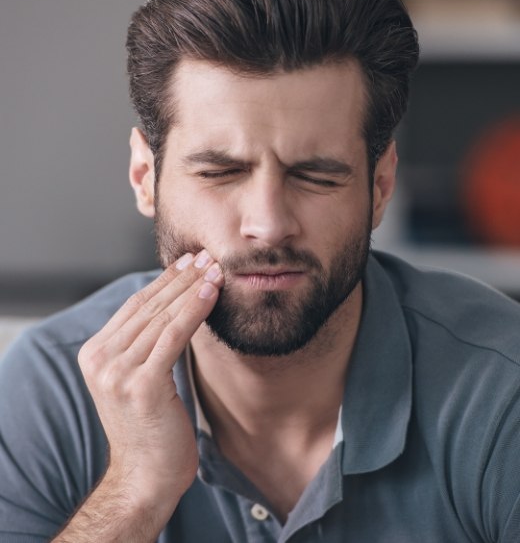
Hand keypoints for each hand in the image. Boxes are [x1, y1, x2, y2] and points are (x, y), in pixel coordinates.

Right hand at [77, 250, 222, 518]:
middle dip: (181, 278)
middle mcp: (100, 358)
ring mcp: (117, 372)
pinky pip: (174, 336)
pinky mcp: (142, 384)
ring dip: (192, 288)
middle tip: (207, 256)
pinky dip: (194, 310)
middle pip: (148, 306)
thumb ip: (145, 343)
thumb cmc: (151, 426)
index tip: (189, 261)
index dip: (165, 281)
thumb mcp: (139, 377)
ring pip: (162, 317)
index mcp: (95, 353)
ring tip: (215, 269)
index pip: (135, 306)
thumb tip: (174, 304)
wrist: (146, 477)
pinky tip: (211, 292)